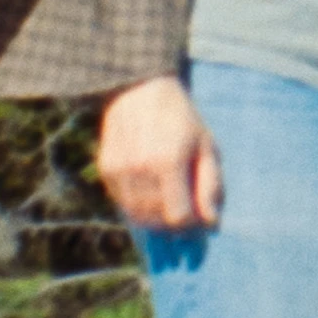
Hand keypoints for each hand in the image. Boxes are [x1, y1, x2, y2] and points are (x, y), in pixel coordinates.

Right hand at [96, 75, 220, 234]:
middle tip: (186, 214)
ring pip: (138, 216)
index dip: (192, 226)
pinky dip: (139, 206)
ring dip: (156, 218)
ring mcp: (119, 169)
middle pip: (157, 220)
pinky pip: (123, 203)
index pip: (178, 216)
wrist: (141, 91)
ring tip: (169, 202)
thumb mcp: (206, 146)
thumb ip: (211, 186)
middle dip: (174, 225)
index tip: (200, 221)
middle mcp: (140, 168)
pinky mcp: (106, 169)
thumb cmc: (181, 120)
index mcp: (169, 161)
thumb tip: (211, 224)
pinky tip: (151, 190)